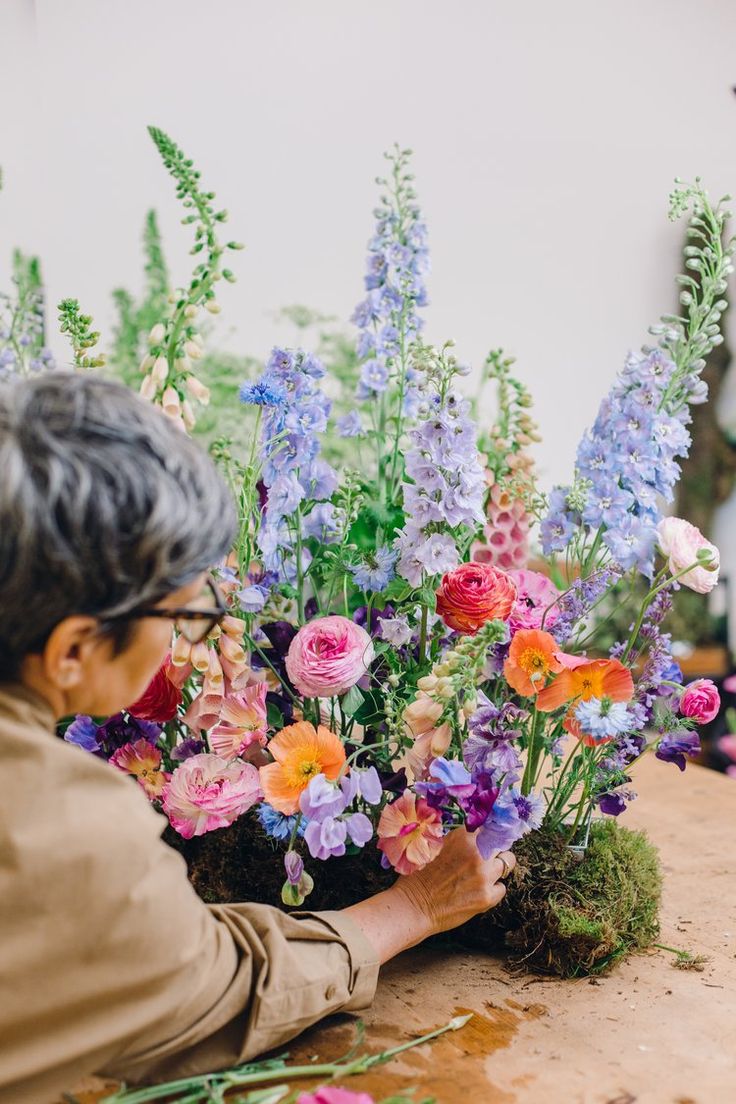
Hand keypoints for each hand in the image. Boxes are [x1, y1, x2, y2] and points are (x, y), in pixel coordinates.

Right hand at [393, 828, 514, 938]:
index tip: (489, 838)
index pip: (490, 827)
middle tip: (485, 859)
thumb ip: (459, 840)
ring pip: (507, 864)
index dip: (489, 834)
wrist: (414, 905)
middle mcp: (478, 853)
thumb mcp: (438, 846)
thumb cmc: (421, 875)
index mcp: (464, 836)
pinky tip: (478, 891)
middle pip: (502, 844)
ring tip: (481, 876)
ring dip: (495, 869)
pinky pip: (502, 888)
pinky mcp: (488, 897)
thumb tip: (477, 834)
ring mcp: (485, 875)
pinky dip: (493, 890)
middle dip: (495, 850)